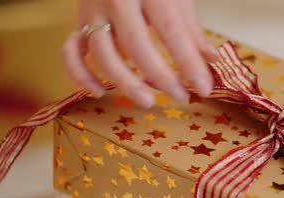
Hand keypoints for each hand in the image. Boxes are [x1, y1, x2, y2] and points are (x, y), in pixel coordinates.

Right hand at [62, 0, 218, 107]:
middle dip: (160, 76)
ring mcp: (92, 11)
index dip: (189, 63)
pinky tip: (98, 92)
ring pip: (102, 53)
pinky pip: (71, 52)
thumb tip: (212, 60)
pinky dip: (80, 75)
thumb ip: (192, 29)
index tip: (204, 88)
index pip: (171, 31)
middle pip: (136, 44)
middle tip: (181, 97)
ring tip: (148, 100)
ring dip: (124, 82)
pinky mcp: (78, 23)